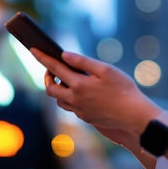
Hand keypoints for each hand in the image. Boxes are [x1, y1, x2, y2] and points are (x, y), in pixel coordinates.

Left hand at [30, 49, 159, 135]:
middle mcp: (75, 99)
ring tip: (65, 80)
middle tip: (51, 69)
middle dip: (47, 77)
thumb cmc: (123, 89)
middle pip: (51, 89)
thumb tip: (64, 55)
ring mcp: (80, 111)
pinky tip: (79, 92)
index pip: (55, 68)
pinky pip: (71, 108)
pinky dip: (70, 98)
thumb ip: (83, 62)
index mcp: (79, 84)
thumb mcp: (105, 70)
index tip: (33, 49)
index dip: (43, 58)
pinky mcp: (86, 118)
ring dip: (58, 89)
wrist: (134, 115)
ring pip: (60, 101)